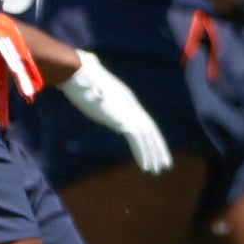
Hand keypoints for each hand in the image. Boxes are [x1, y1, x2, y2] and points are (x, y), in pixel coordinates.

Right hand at [60, 49, 171, 173]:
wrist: (78, 73)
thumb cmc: (81, 82)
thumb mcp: (97, 95)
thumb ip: (108, 105)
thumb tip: (114, 118)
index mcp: (127, 101)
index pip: (146, 122)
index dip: (152, 137)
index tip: (156, 150)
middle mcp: (132, 107)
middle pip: (151, 130)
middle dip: (159, 149)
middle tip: (165, 165)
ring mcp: (128, 112)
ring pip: (147, 138)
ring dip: (153, 155)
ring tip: (157, 170)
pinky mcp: (121, 119)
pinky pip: (137, 140)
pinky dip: (142, 154)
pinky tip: (145, 166)